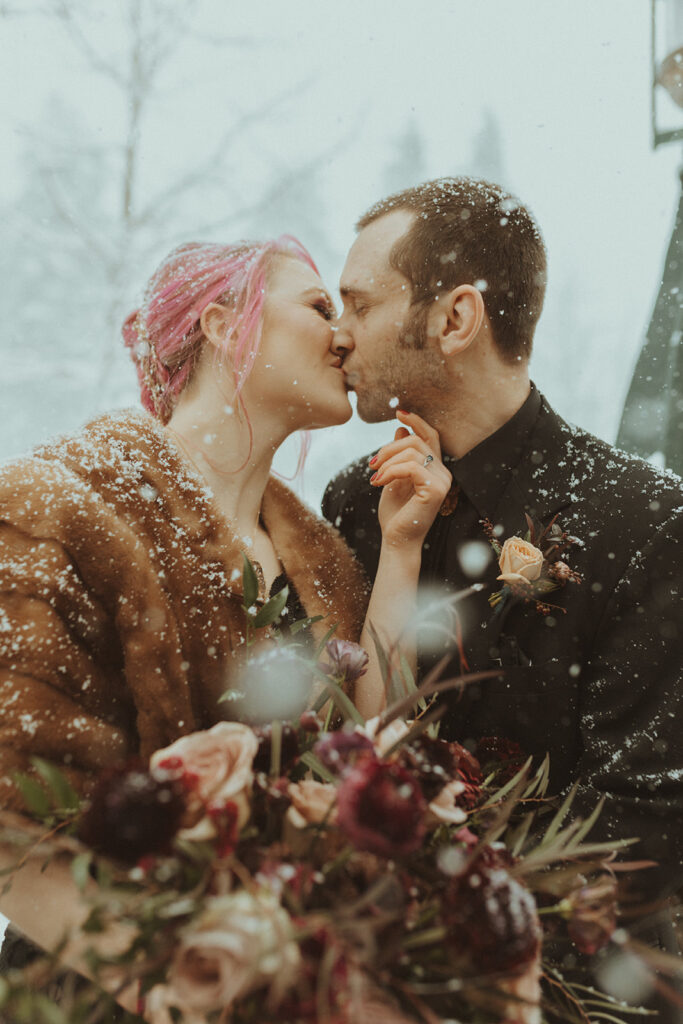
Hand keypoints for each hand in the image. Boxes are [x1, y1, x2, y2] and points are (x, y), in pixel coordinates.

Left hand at [370, 410, 451, 548]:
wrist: (396, 540)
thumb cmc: (395, 513)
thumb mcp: (393, 478)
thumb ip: (399, 456)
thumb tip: (401, 430)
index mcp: (435, 468)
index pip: (431, 436)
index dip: (417, 421)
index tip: (399, 413)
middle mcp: (443, 472)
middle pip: (418, 441)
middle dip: (389, 448)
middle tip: (371, 464)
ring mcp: (442, 481)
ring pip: (413, 452)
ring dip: (387, 461)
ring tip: (374, 477)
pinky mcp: (436, 490)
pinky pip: (411, 467)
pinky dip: (391, 471)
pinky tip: (378, 482)